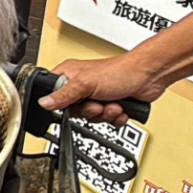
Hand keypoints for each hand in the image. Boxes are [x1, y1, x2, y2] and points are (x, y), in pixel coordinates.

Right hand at [39, 55, 165, 125]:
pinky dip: (115, 118)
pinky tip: (120, 108)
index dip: (61, 103)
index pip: (53, 94)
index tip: (71, 104)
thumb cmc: (120, 71)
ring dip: (104, 114)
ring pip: (91, 118)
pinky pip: (106, 122)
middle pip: (74, 111)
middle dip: (89, 111)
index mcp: (70, 75)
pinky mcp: (111, 106)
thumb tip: (43, 103)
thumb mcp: (85, 84)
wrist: (149, 77)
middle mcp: (82, 86)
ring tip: (112, 104)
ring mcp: (97, 97)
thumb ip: (63, 95)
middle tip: (96, 103)